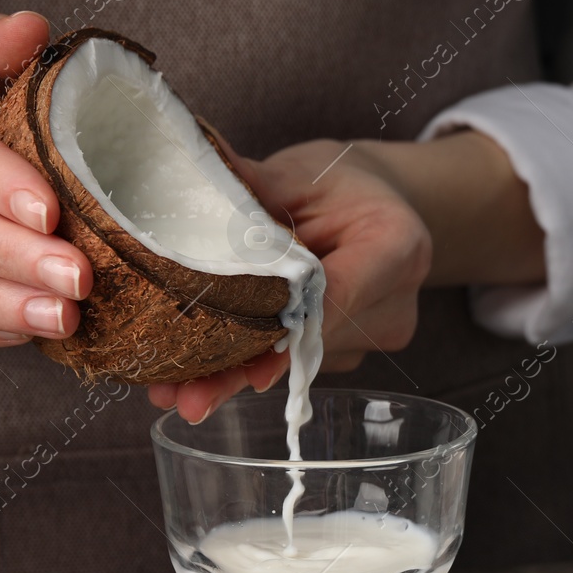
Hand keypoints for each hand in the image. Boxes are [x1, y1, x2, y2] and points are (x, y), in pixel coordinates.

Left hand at [147, 130, 545, 420]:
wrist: (373, 200)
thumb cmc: (337, 183)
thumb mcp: (298, 172)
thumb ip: (251, 186)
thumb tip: (190, 178)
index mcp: (396, 245)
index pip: (338, 296)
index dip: (289, 333)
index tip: (247, 369)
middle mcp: (394, 302)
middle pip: (313, 343)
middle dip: (245, 369)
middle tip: (189, 399)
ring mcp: (375, 334)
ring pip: (299, 362)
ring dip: (239, 374)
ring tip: (176, 392)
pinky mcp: (349, 351)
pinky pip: (296, 361)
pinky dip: (252, 363)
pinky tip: (200, 375)